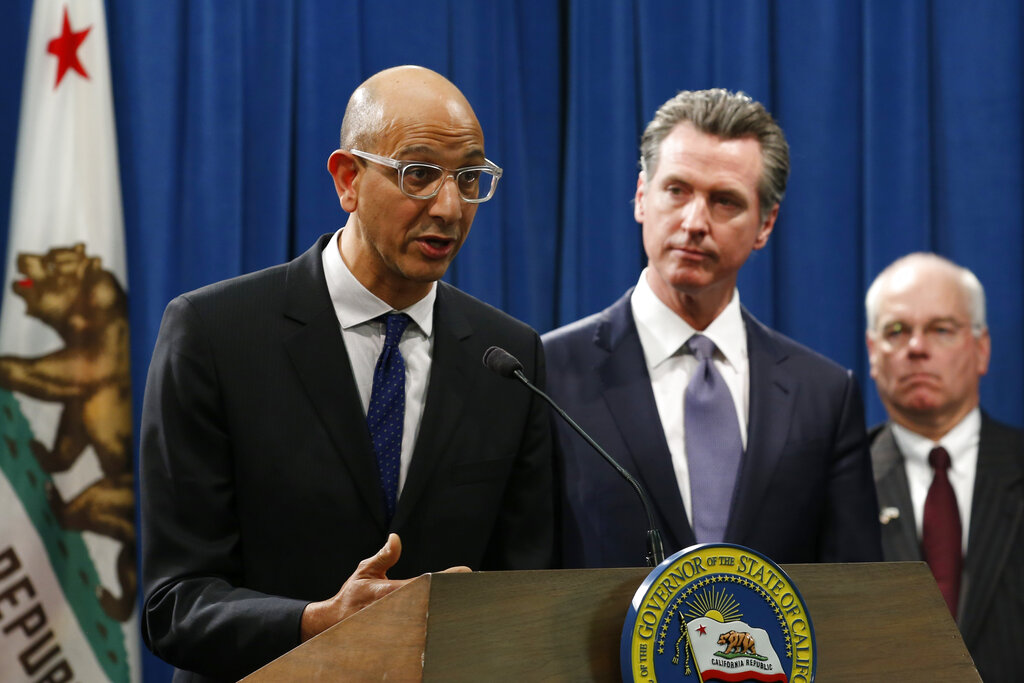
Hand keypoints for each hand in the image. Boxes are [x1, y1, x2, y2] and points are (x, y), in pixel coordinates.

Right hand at [299, 533, 469, 640]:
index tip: (464, 571)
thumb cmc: (352, 595)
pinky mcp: (398, 635)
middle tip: (473, 586)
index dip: (444, 578)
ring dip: (447, 609)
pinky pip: (420, 630)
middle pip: (430, 601)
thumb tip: (396, 538)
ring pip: (428, 617)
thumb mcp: (365, 571)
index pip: (422, 583)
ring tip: (469, 602)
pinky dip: (436, 623)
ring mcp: (397, 624)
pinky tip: (452, 621)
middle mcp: (395, 609)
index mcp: (388, 591)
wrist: (334, 623)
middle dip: (451, 593)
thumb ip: (384, 557)